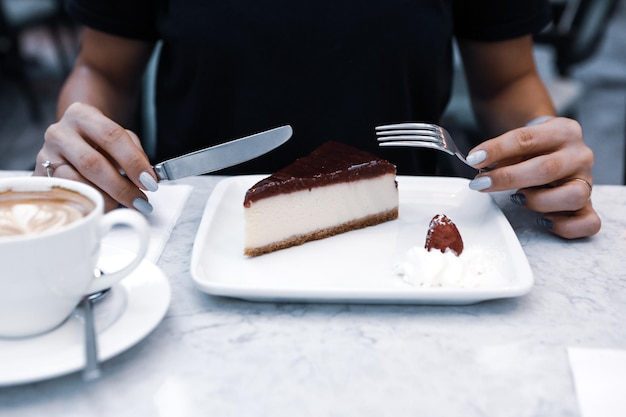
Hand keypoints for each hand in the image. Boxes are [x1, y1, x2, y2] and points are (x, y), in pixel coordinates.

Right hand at [33, 102, 158, 212]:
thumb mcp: (120, 138)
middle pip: (93, 163)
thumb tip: (147, 177)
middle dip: (121, 186)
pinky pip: (66, 195)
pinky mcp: (39, 178)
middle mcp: (59, 132)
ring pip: (76, 182)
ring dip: (104, 199)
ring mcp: (45, 155)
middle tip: (140, 200)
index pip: (111, 136)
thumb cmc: (100, 141)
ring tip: (122, 205)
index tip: (150, 181)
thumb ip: (135, 153)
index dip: (133, 161)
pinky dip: (88, 204)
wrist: (70, 140)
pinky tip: (103, 207)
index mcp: (81, 115)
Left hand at [466, 117, 600, 238]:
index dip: (497, 150)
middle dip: (508, 178)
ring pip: (573, 196)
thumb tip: (478, 163)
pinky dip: (565, 226)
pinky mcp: (589, 206)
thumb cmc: (533, 150)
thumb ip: (501, 152)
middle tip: (481, 184)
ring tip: (518, 198)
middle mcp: (580, 155)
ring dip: (539, 201)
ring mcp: (588, 182)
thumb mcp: (519, 143)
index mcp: (563, 131)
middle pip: (547, 168)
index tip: (474, 160)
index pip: (527, 139)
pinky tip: (543, 220)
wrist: (556, 151)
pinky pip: (588, 223)